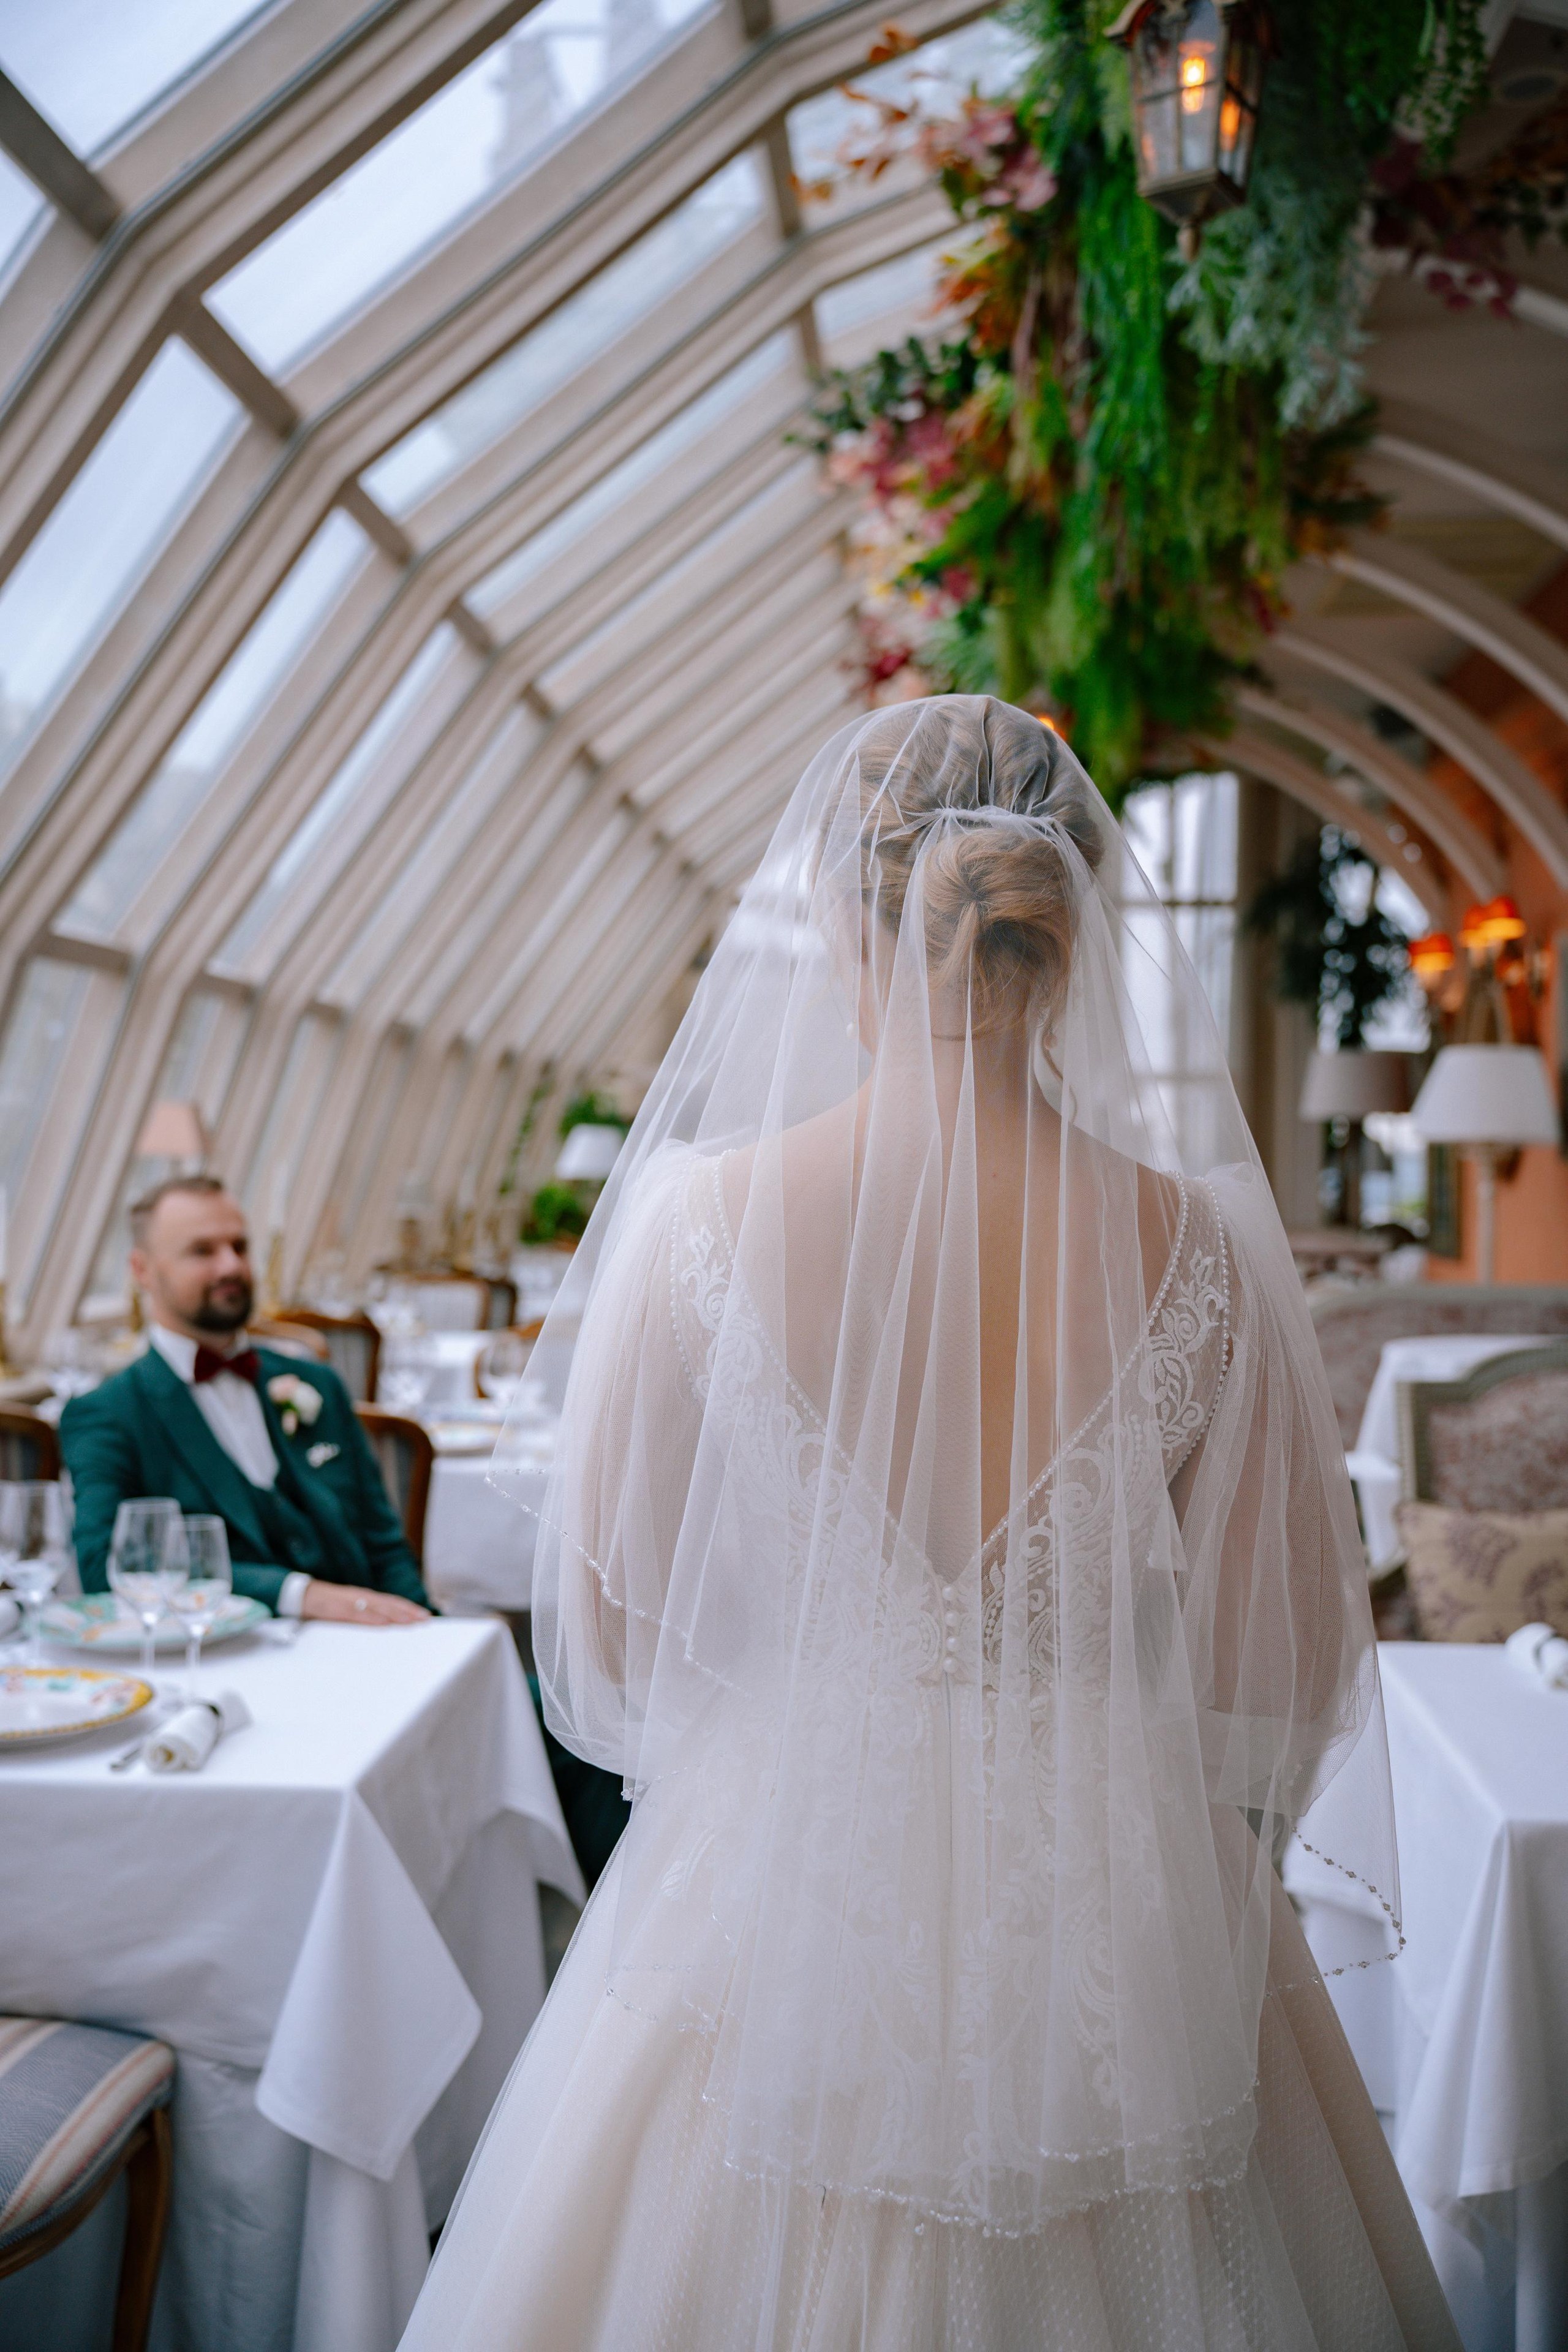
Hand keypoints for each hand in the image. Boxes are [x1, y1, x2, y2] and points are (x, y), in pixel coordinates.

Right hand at [299, 1581, 430, 1624]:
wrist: (302, 1596)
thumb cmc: (327, 1606)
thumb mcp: (349, 1611)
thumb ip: (365, 1617)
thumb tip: (383, 1628)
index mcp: (365, 1598)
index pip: (392, 1602)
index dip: (409, 1608)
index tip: (424, 1616)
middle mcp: (362, 1597)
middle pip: (390, 1604)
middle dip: (409, 1612)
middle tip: (425, 1620)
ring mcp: (351, 1601)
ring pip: (378, 1607)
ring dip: (396, 1614)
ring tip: (411, 1622)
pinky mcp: (339, 1608)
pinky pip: (359, 1614)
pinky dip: (372, 1618)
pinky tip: (383, 1623)